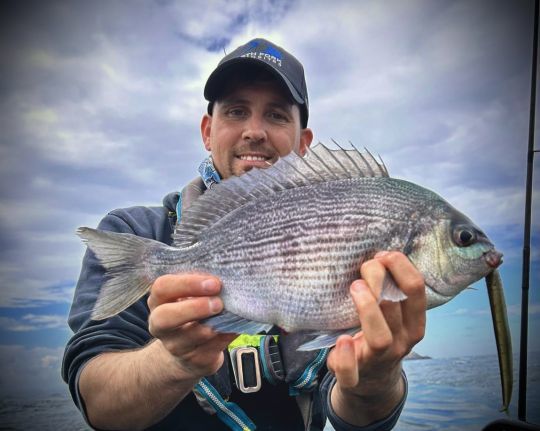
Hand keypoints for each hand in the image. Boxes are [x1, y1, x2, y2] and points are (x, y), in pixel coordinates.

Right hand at [147, 274, 236, 378]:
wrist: (188, 351)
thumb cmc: (193, 312)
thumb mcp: (190, 295)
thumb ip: (201, 284)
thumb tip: (228, 274)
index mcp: (158, 302)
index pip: (162, 287)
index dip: (187, 284)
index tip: (213, 282)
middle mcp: (160, 325)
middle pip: (165, 317)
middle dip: (194, 308)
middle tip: (218, 302)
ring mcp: (176, 346)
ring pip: (192, 336)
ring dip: (214, 323)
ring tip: (230, 313)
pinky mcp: (196, 361)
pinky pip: (213, 348)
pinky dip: (227, 335)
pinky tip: (235, 326)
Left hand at [327, 251, 425, 422]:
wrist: (371, 380)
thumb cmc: (380, 334)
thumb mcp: (393, 316)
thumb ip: (391, 290)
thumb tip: (379, 252)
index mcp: (413, 323)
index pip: (416, 290)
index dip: (400, 267)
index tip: (384, 254)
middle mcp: (400, 342)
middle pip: (394, 306)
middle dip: (379, 279)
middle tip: (365, 266)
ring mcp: (378, 360)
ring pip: (380, 338)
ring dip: (367, 309)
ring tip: (355, 287)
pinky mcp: (354, 377)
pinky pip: (351, 372)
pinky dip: (346, 357)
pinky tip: (342, 339)